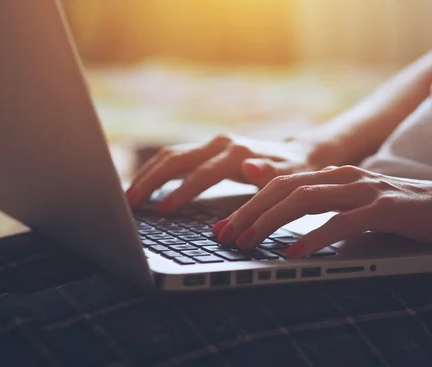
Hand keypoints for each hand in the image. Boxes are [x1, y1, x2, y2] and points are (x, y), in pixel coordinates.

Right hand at [125, 134, 342, 211]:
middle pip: (176, 158)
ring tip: (129, 198)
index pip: (201, 173)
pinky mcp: (208, 150)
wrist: (302, 154)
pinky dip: (156, 172)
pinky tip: (144, 187)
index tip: (161, 210)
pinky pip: (175, 158)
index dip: (180, 192)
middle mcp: (221, 143)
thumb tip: (250, 168)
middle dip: (150, 181)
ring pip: (170, 156)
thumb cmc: (296, 171)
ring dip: (147, 175)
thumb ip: (270, 173)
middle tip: (130, 204)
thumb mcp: (291, 176)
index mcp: (238, 151)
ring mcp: (212, 144)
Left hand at [212, 165, 431, 257]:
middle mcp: (344, 176)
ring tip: (247, 241)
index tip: (225, 225)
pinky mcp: (384, 209)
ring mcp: (364, 190)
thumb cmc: (401, 210)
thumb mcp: (356, 203)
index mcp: (334, 174)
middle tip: (224, 235)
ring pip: (305, 199)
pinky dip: (314, 237)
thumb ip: (323, 204)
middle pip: (284, 188)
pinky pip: (341, 222)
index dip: (250, 204)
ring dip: (271, 222)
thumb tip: (285, 219)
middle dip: (249, 211)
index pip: (281, 184)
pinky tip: (294, 252)